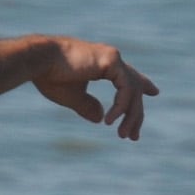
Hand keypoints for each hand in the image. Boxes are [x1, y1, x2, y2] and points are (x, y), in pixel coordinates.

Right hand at [32, 38, 158, 140]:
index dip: (142, 85)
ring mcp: (113, 58)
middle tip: (133, 136)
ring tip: (123, 135)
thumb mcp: (71, 96)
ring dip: (131, 115)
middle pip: (134, 87)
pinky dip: (121, 106)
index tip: (154, 93)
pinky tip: (111, 121)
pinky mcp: (111, 60)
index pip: (128, 76)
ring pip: (133, 90)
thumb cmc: (50, 76)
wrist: (39, 61)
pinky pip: (126, 89)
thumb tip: (100, 118)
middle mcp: (111, 59)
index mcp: (103, 64)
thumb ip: (87, 106)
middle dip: (136, 113)